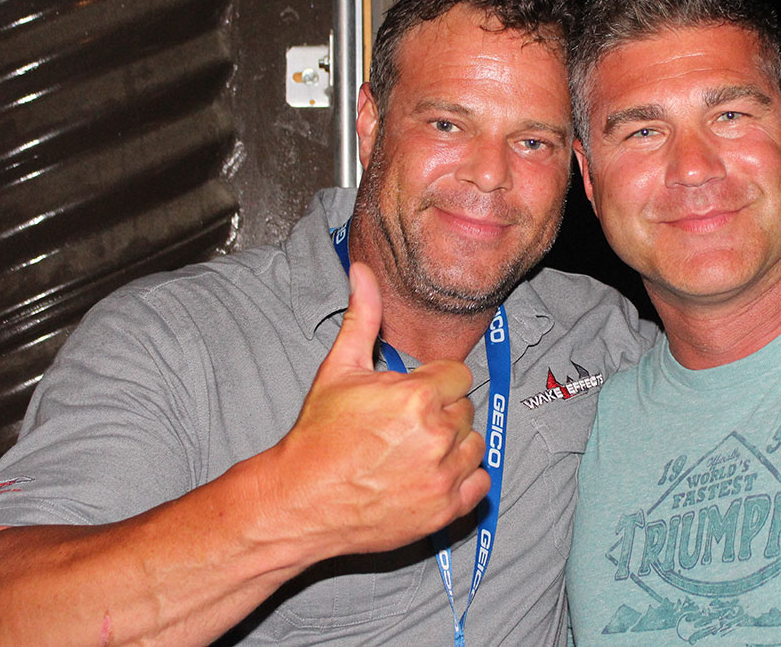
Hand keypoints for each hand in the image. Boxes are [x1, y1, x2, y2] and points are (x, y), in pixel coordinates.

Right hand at [273, 262, 489, 554]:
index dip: (432, 384)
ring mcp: (443, 476)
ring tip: (412, 451)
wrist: (300, 500)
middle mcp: (437, 436)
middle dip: (440, 413)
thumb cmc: (319, 436)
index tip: (408, 398)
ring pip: (474, 444)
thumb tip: (363, 270)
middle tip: (402, 428)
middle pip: (465, 409)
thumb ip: (363, 317)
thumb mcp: (339, 369)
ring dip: (452, 446)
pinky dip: (462, 479)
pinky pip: (479, 483)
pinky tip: (429, 475)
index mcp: (418, 397)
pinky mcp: (445, 510)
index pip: (457, 376)